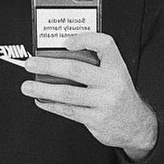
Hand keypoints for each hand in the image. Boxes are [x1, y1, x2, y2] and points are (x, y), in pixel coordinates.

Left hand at [21, 33, 157, 160]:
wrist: (136, 125)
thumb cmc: (118, 95)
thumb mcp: (114, 75)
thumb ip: (94, 65)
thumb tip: (58, 57)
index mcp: (117, 67)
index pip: (104, 44)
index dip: (85, 39)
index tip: (66, 41)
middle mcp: (112, 83)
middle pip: (76, 69)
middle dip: (48, 65)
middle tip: (30, 64)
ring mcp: (104, 102)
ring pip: (68, 93)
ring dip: (43, 89)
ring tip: (27, 87)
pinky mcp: (96, 119)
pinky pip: (68, 111)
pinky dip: (51, 105)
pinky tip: (41, 100)